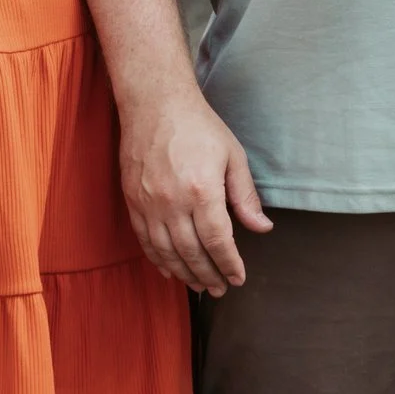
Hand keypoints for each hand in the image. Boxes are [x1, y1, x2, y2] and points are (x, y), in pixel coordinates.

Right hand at [118, 92, 273, 294]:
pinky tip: (170, 270)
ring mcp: (149, 203)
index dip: (229, 264)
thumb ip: (245, 196)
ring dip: (184, 274)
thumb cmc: (199, 126)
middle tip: (221, 289)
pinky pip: (145, 240)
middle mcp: (173, 202)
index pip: (218, 241)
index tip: (239, 278)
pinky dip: (158, 259)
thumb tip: (262, 229)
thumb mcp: (233, 156)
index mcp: (202, 190)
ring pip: (166, 252)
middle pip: (192, 252)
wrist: (155, 104)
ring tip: (200, 286)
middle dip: (209, 276)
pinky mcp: (132, 200)